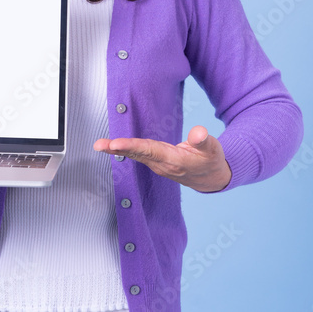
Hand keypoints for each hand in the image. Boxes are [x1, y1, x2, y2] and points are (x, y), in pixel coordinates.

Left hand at [93, 125, 231, 192]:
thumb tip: (198, 132)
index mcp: (175, 161)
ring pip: (135, 155)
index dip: (133, 146)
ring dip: (116, 150)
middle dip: (117, 149)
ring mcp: (157, 165)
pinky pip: (137, 154)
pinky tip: (110, 146)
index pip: (151, 151)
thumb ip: (204, 141)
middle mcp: (162, 164)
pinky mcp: (155, 162)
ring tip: (99, 144)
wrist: (210, 179)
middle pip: (138, 154)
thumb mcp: (213, 149)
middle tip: (99, 144)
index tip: (116, 144)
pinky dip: (123, 150)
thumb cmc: (211, 161)